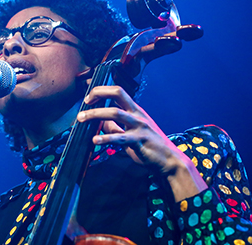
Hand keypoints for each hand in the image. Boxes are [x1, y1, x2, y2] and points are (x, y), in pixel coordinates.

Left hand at [76, 85, 206, 200]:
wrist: (169, 161)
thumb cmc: (149, 146)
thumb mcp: (131, 133)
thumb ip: (116, 127)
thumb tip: (100, 122)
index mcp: (135, 110)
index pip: (118, 91)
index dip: (102, 91)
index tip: (88, 98)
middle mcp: (137, 114)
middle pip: (118, 94)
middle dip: (99, 94)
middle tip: (84, 102)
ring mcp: (139, 126)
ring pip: (115, 113)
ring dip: (96, 114)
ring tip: (82, 118)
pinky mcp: (139, 141)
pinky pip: (120, 137)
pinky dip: (106, 138)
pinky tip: (95, 140)